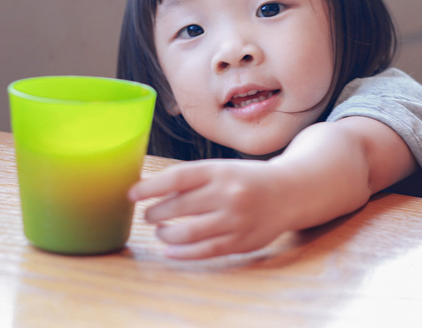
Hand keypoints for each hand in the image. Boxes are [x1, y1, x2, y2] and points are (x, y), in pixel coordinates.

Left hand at [128, 159, 291, 259]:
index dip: (150, 187)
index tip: (131, 194)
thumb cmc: (246, 179)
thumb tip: (149, 189)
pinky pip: (204, 251)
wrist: (290, 192)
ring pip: (187, 232)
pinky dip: (182, 252)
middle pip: (178, 207)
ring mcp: (236, 219)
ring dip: (165, 234)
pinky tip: (171, 249)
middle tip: (148, 215)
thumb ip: (193, 179)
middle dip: (155, 213)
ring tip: (160, 231)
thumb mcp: (223, 168)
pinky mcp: (241, 241)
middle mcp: (228, 193)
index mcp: (220, 170)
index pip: (176, 178)